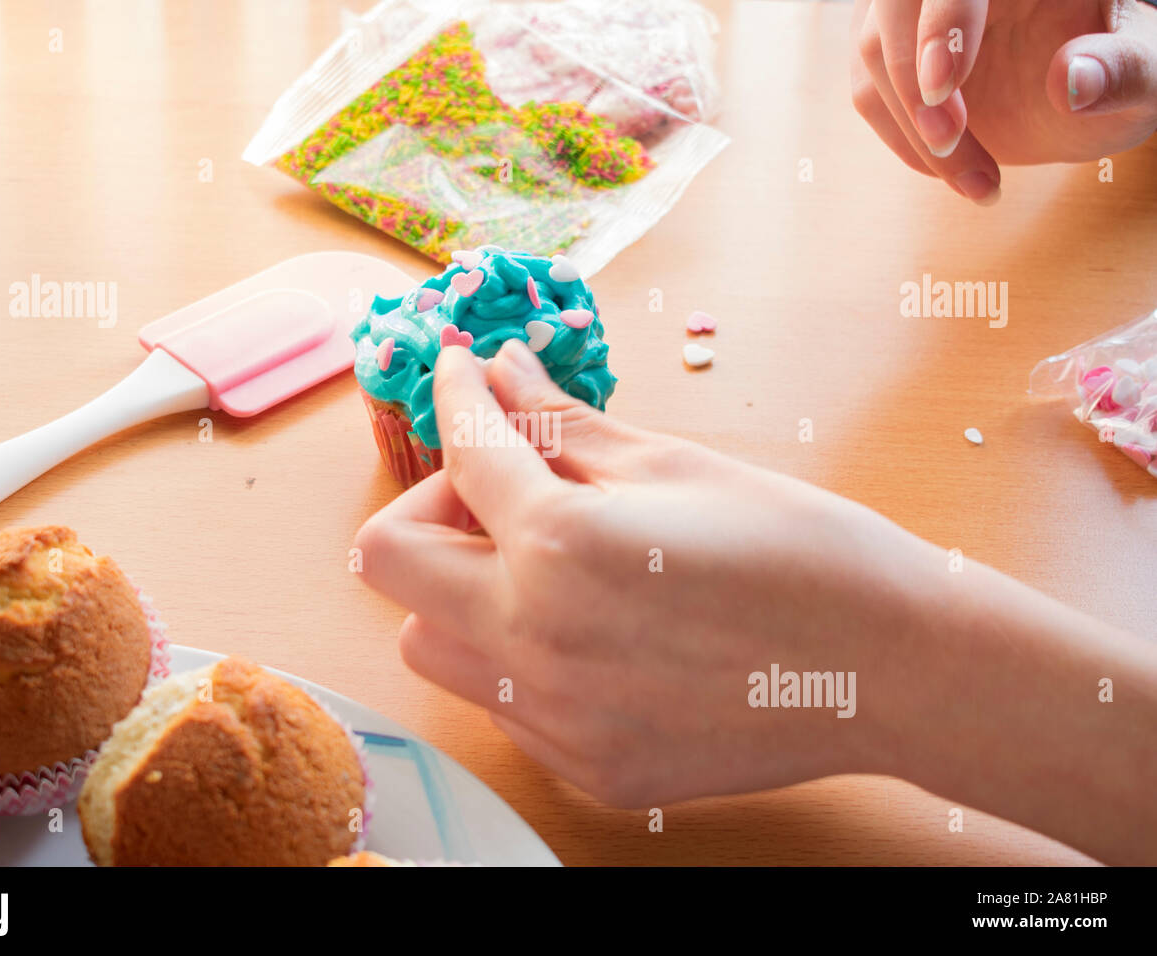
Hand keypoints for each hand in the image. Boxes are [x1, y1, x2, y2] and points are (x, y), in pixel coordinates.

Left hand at [355, 339, 964, 806]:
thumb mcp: (674, 464)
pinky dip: (516, 653)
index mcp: (561, 546)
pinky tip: (589, 628)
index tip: (464, 374)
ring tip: (543, 563)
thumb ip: (562, 424)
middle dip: (430, 506)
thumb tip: (503, 373)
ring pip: (430, 643)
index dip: (455, 394)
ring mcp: (555, 720)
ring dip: (459, 588)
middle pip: (386, 562)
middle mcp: (535, 641)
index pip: (458, 451)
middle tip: (500, 488)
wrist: (893, 668)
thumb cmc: (800, 549)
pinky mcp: (584, 768)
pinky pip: (499, 702)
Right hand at [851, 0, 1156, 202]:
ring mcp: (920, 10)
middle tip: (948, 139)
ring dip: (910, 125)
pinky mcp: (897, 49)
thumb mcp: (1147, 73)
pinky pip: (870, 90)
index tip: (945, 86)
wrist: (1091, 93)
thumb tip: (1074, 82)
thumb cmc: (1123, 72)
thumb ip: (1124, 70)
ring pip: (874, 52)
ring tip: (977, 180)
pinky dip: (904, 138)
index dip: (944, 22)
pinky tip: (955, 171)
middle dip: (912, 80)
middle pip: (898, 9)